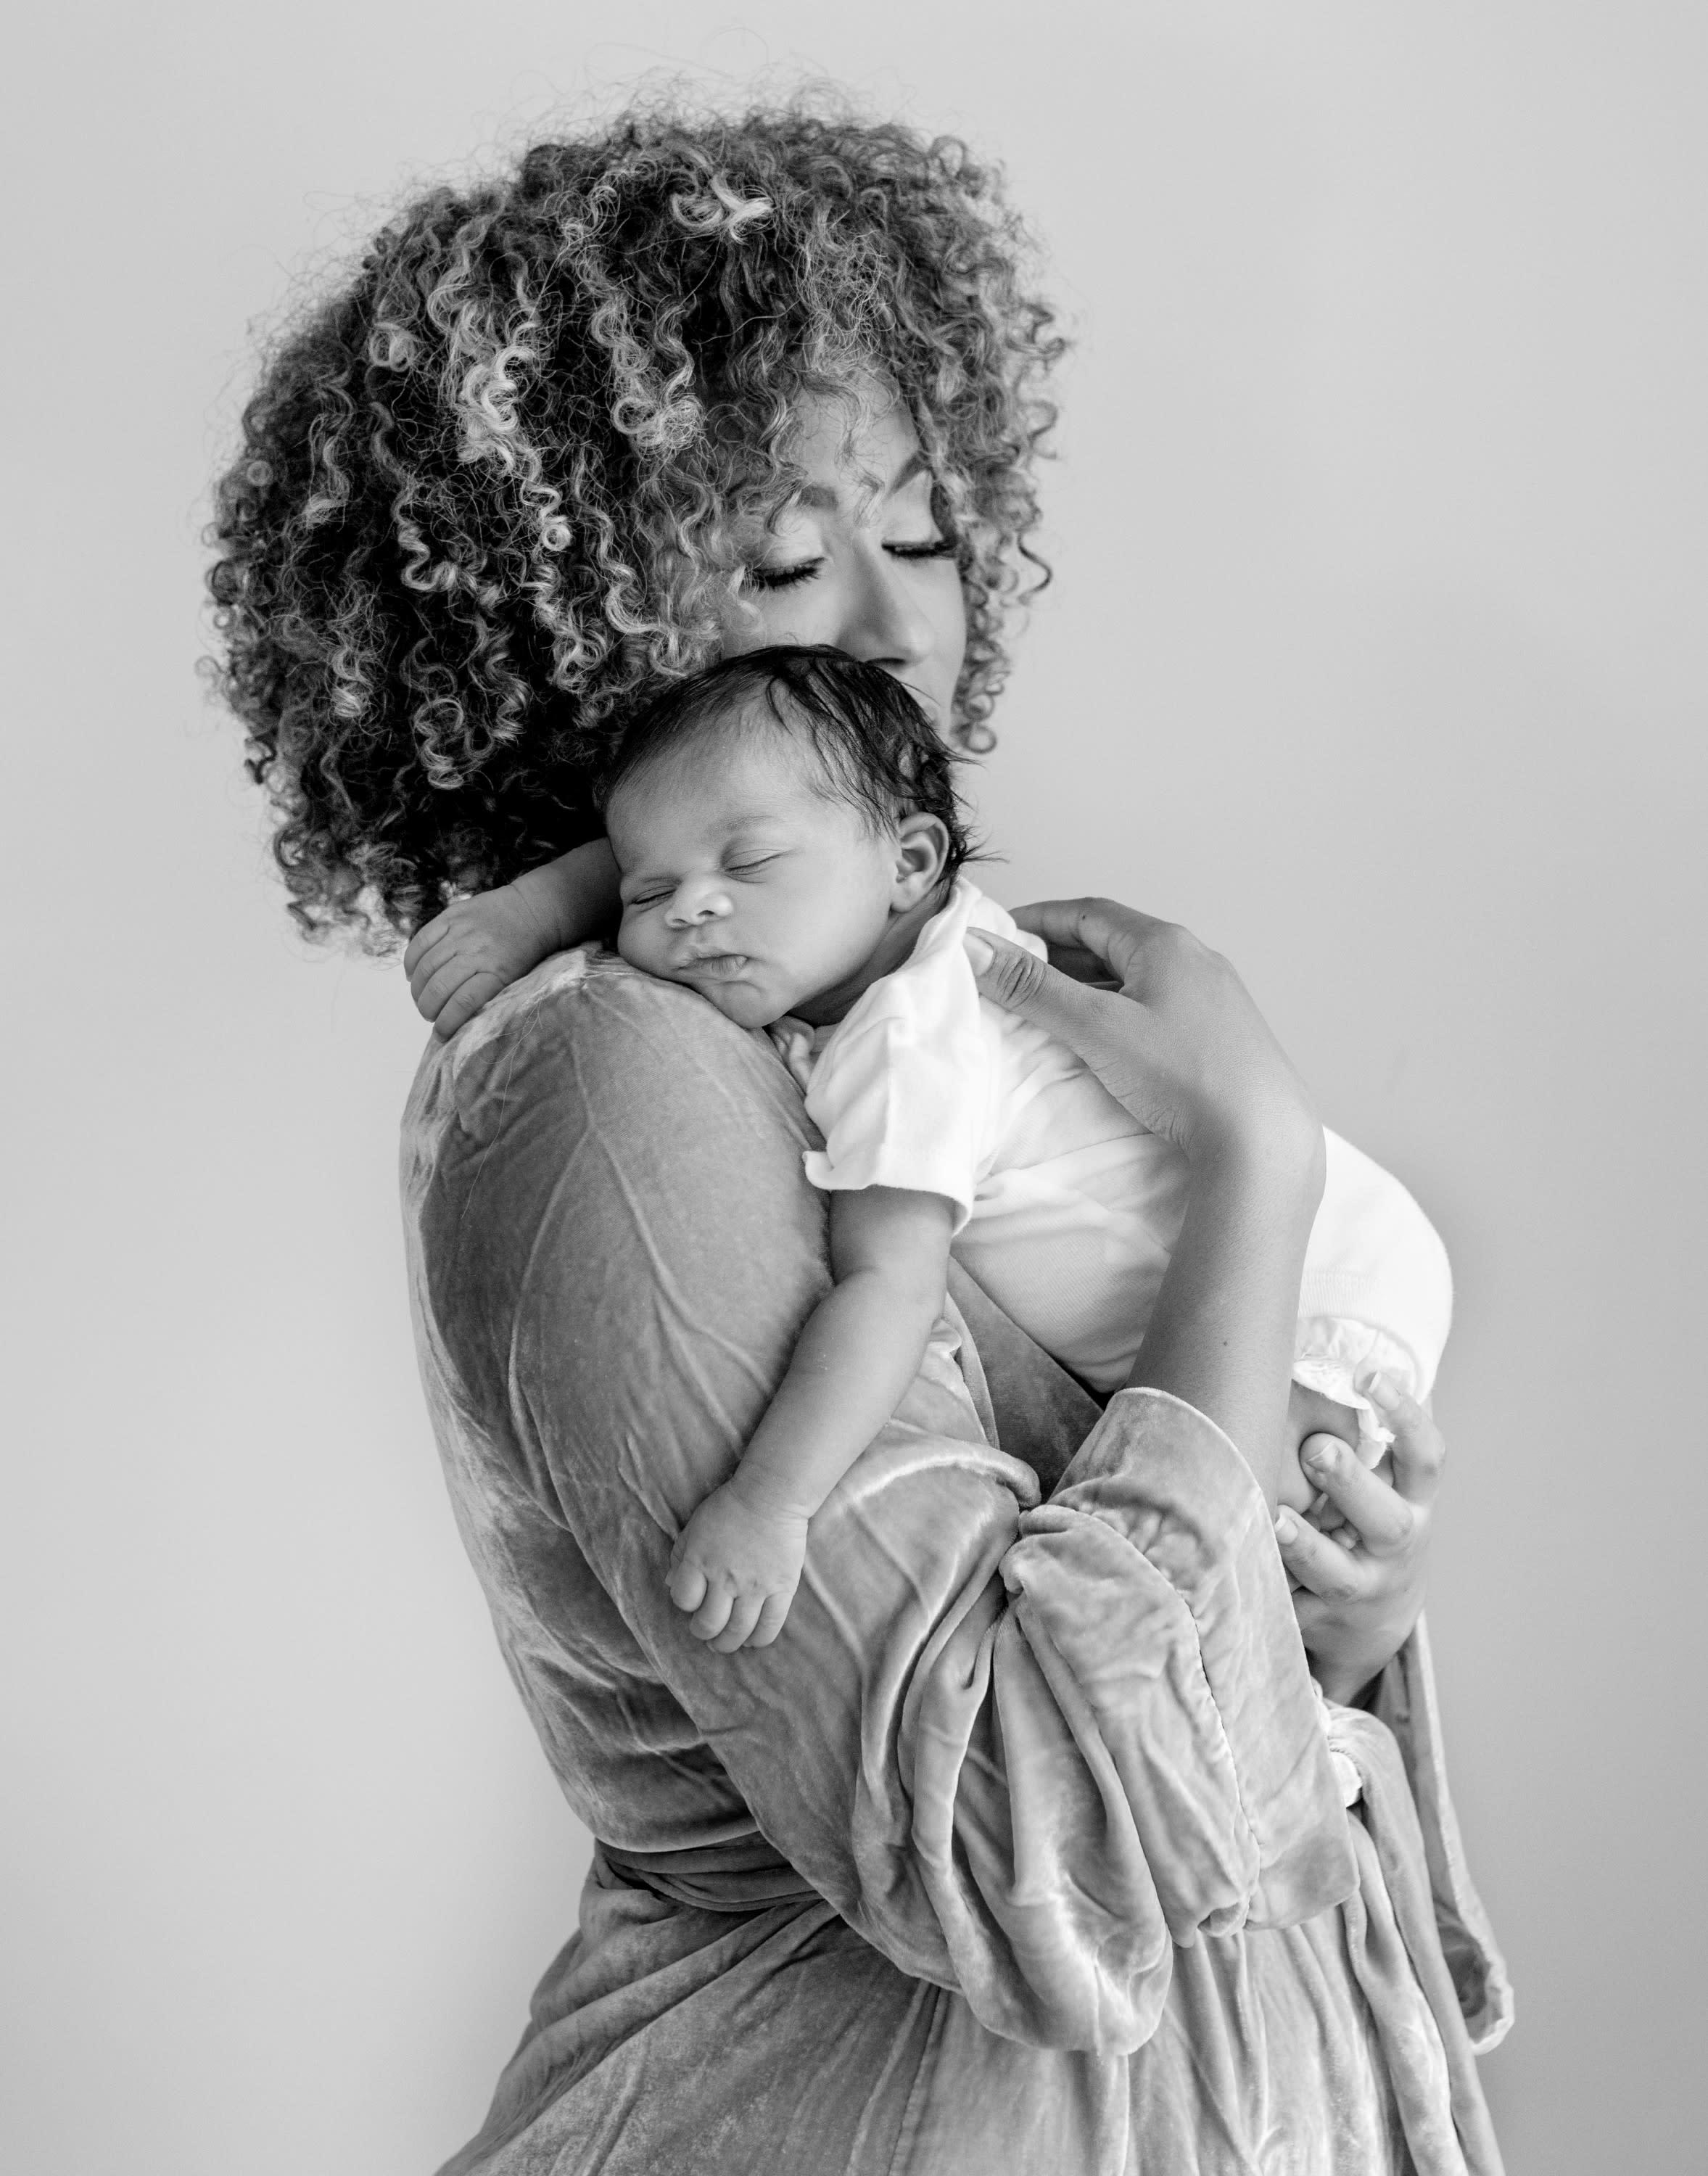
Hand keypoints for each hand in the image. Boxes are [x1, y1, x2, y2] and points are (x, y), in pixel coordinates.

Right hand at [403, 881, 561, 1040]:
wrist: (535, 909)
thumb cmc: (527, 951)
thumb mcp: (516, 978)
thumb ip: (488, 994)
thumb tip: (457, 1018)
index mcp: (497, 972)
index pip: (462, 1003)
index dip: (446, 1023)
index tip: (441, 1034)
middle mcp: (477, 951)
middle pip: (439, 987)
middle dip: (428, 1008)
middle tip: (429, 1015)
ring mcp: (462, 931)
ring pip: (426, 966)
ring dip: (418, 989)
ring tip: (421, 999)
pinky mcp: (451, 915)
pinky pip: (421, 940)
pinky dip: (411, 961)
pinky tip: (412, 975)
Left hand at [667, 1480, 809, 1653]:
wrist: (772, 1495)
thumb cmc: (730, 1507)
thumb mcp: (695, 1527)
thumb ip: (680, 1556)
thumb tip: (670, 1584)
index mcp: (700, 1561)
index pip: (684, 1600)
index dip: (685, 1604)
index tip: (692, 1601)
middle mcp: (725, 1578)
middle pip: (709, 1623)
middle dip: (703, 1632)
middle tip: (706, 1631)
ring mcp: (755, 1586)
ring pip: (738, 1631)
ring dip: (727, 1643)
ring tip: (724, 1643)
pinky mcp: (781, 1588)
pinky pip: (770, 1626)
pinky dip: (758, 1640)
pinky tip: (752, 1640)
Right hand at [967, 899, 1318, 1171]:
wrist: (1262, 1138)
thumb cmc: (1184, 1076)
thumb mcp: (1097, 1028)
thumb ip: (1032, 988)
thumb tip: (974, 948)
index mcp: (1165, 943)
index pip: (1087, 912)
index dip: (1036, 919)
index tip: (998, 934)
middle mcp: (1194, 958)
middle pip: (1112, 941)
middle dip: (1058, 952)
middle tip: (1014, 975)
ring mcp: (1213, 996)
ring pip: (1135, 975)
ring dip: (1088, 984)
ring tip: (1048, 1008)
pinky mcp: (1221, 1033)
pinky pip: (1157, 1004)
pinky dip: (1118, 1009)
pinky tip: (1102, 1039)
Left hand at [1274, 1378, 1442, 1703]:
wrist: (1375, 1623)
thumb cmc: (1368, 1526)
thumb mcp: (1384, 1487)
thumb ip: (1362, 1440)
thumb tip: (1312, 1365)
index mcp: (1415, 1504)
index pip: (1426, 1457)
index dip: (1405, 1415)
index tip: (1369, 1376)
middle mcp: (1397, 1549)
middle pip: (1388, 1521)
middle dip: (1352, 1485)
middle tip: (1317, 1449)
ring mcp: (1362, 1591)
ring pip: (1338, 1577)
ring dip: (1307, 1548)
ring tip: (1278, 1520)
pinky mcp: (1322, 1623)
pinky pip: (1293, 1609)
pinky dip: (1267, 1591)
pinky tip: (1237, 1568)